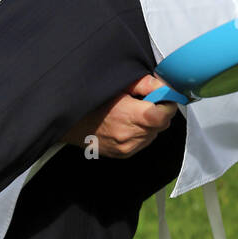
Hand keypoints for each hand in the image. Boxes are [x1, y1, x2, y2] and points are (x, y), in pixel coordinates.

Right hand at [60, 74, 178, 157]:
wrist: (69, 121)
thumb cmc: (91, 100)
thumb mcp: (118, 84)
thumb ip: (144, 84)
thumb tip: (165, 86)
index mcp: (129, 116)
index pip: (163, 115)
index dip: (168, 104)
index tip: (165, 96)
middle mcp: (129, 136)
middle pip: (161, 125)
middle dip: (159, 112)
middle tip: (146, 100)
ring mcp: (126, 148)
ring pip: (154, 134)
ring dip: (150, 123)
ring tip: (133, 112)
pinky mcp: (123, 154)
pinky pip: (143, 142)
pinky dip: (141, 132)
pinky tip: (127, 123)